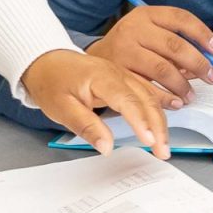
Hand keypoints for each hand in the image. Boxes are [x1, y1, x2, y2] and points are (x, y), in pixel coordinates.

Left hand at [18, 49, 170, 159]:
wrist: (47, 61)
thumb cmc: (53, 83)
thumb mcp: (62, 108)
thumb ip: (86, 126)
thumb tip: (106, 147)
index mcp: (101, 77)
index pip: (127, 99)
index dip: (140, 121)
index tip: (149, 141)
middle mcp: (118, 73)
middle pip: (146, 98)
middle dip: (158, 126)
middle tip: (163, 151)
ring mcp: (124, 75)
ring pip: (150, 97)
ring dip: (160, 122)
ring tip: (164, 146)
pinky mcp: (126, 80)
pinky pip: (147, 94)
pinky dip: (156, 112)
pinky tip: (162, 127)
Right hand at [86, 6, 212, 106]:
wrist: (94, 58)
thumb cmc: (132, 45)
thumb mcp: (147, 31)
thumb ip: (173, 39)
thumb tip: (208, 59)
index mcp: (146, 14)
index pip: (180, 18)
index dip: (202, 33)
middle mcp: (134, 29)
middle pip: (174, 46)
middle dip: (198, 64)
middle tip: (212, 77)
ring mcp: (125, 51)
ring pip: (162, 69)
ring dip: (182, 84)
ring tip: (192, 95)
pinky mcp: (118, 73)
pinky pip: (147, 87)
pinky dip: (165, 98)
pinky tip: (176, 103)